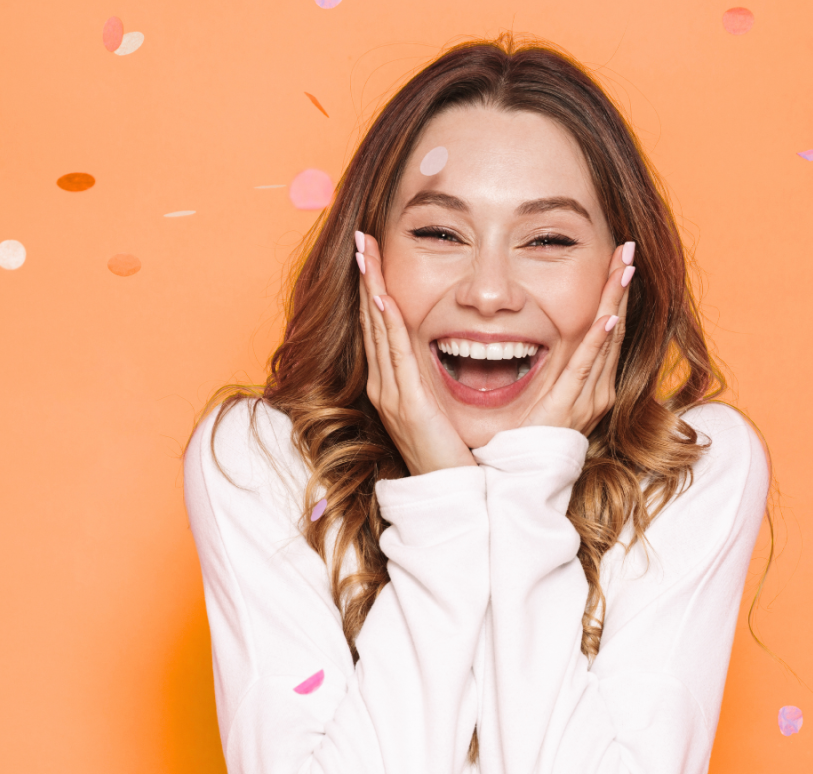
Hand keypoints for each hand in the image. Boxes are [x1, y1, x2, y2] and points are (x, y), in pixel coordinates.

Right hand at [355, 231, 477, 475]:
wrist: (448, 495)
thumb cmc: (449, 454)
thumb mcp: (438, 411)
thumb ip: (433, 384)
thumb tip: (442, 357)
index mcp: (392, 386)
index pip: (380, 328)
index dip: (373, 290)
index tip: (372, 257)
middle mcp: (385, 386)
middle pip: (372, 322)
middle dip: (366, 279)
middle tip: (363, 240)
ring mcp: (391, 394)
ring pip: (379, 330)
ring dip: (371, 289)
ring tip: (366, 253)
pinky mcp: (407, 403)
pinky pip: (395, 355)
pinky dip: (387, 324)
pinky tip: (382, 298)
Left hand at [517, 241, 634, 437]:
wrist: (526, 477)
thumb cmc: (529, 437)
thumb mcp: (545, 396)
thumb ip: (551, 371)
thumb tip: (535, 339)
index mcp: (592, 384)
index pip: (607, 328)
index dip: (613, 294)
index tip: (617, 261)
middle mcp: (598, 388)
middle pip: (613, 326)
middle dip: (619, 287)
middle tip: (626, 249)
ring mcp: (588, 397)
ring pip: (605, 339)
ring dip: (614, 301)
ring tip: (623, 267)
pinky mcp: (571, 405)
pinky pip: (585, 366)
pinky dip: (597, 341)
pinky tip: (607, 317)